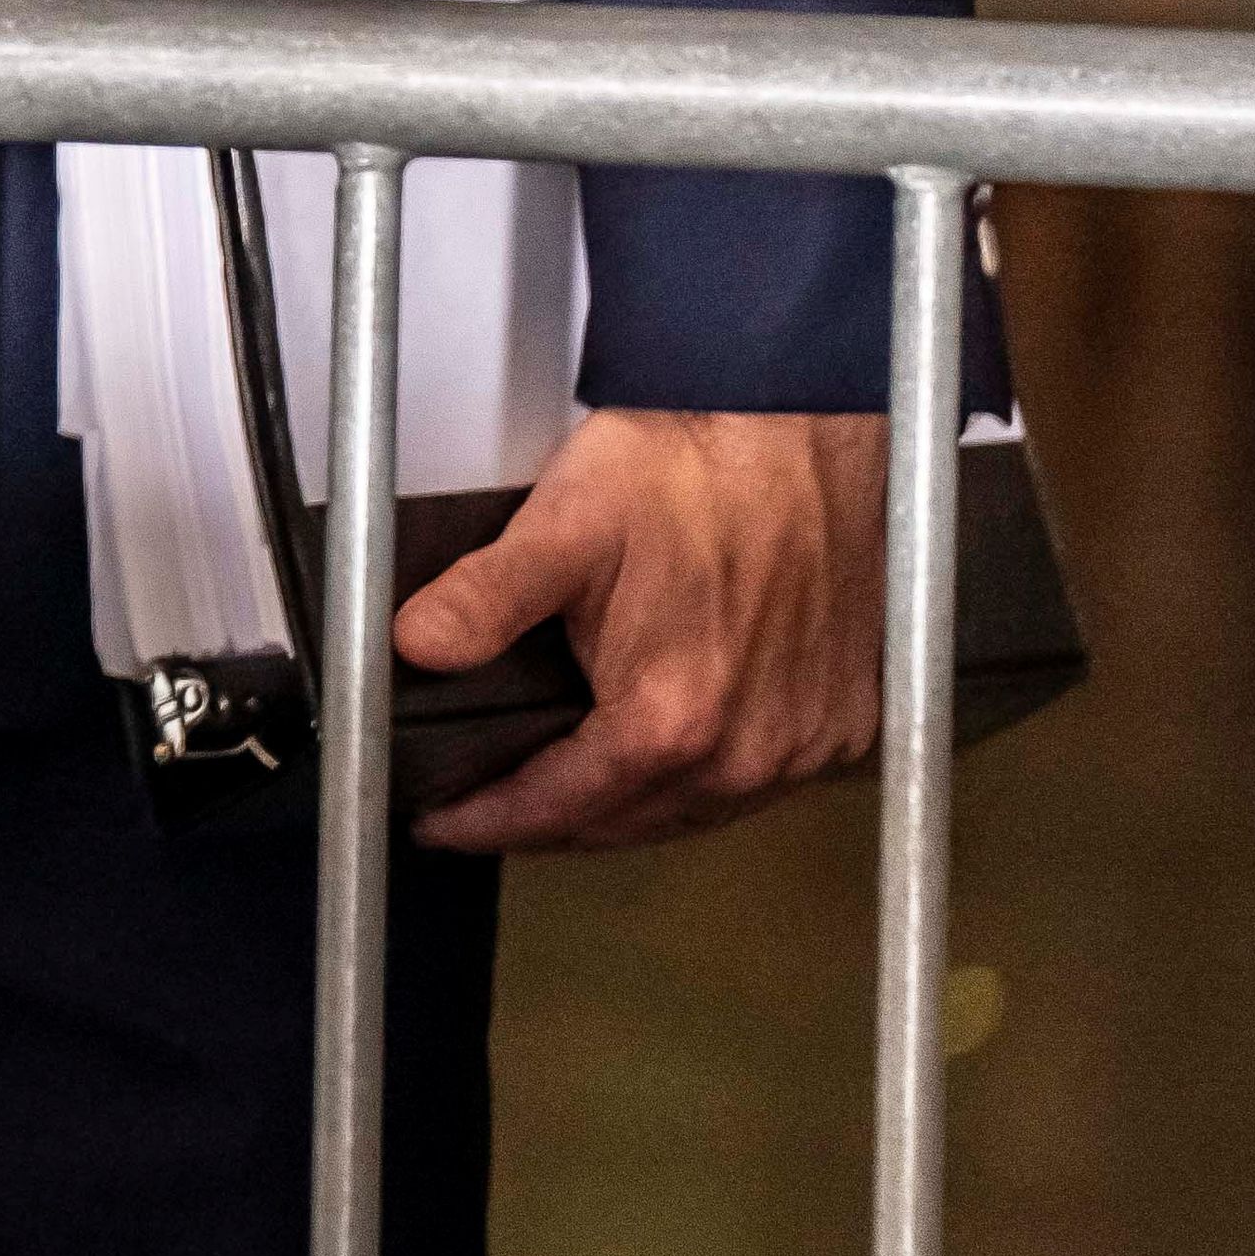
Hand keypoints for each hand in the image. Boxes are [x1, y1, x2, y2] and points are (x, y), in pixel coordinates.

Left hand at [399, 403, 880, 853]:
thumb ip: (484, 599)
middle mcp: (745, 754)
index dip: (487, 820)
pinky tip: (662, 754)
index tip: (442, 823)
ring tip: (562, 786)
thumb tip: (413, 647)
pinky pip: (752, 784)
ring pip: (690, 814)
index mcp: (669, 721)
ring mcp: (801, 746)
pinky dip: (699, 781)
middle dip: (549, 823)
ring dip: (623, 809)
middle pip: (622, 826)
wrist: (804, 429)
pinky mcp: (841, 724)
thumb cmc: (698, 467)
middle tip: (488, 806)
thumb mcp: (564, 526)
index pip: (556, 810)